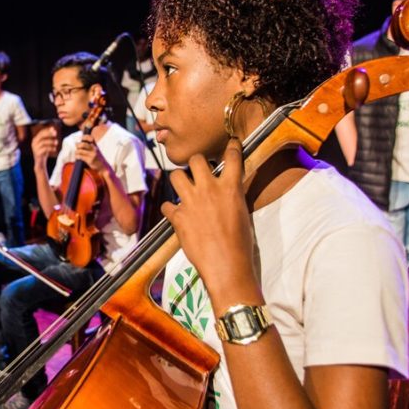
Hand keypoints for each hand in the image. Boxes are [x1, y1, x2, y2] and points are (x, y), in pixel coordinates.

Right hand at [31, 126, 57, 166]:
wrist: (40, 163)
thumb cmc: (43, 152)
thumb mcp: (46, 143)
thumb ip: (48, 136)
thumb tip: (53, 128)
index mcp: (35, 139)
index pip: (41, 133)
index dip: (47, 130)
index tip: (54, 130)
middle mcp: (34, 143)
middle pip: (41, 136)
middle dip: (49, 134)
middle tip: (56, 134)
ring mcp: (35, 148)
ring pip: (43, 142)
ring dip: (51, 141)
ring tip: (57, 142)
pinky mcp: (37, 153)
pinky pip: (44, 149)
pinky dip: (51, 148)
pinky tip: (55, 149)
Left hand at [74, 134, 109, 173]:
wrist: (102, 167)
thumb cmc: (96, 158)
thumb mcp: (94, 151)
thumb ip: (88, 146)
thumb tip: (76, 143)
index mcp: (95, 145)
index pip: (91, 138)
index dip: (85, 137)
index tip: (81, 139)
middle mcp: (94, 149)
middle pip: (83, 144)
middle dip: (78, 145)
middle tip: (77, 147)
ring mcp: (92, 154)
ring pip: (80, 150)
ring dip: (76, 152)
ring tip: (77, 153)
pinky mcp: (90, 160)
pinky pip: (80, 156)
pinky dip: (77, 156)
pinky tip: (78, 157)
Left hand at [161, 139, 259, 303]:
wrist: (226, 264)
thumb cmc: (240, 244)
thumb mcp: (242, 214)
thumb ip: (232, 198)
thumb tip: (227, 194)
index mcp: (230, 188)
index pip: (232, 157)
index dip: (232, 148)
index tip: (231, 145)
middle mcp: (209, 189)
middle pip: (196, 159)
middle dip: (196, 162)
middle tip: (197, 171)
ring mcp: (191, 202)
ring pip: (176, 175)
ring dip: (179, 180)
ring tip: (183, 188)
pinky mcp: (177, 217)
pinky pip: (167, 205)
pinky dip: (169, 209)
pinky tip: (175, 214)